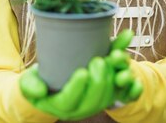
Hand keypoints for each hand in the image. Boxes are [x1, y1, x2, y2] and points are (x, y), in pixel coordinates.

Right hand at [19, 29, 142, 119]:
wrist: (56, 82)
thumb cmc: (42, 79)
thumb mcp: (30, 82)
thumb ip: (30, 86)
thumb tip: (40, 92)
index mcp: (62, 105)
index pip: (70, 101)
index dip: (77, 88)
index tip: (81, 72)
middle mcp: (82, 107)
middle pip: (94, 98)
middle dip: (99, 79)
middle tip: (97, 60)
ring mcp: (98, 101)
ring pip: (111, 94)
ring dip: (116, 77)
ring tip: (114, 58)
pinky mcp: (110, 92)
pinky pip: (125, 94)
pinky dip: (132, 85)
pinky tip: (135, 74)